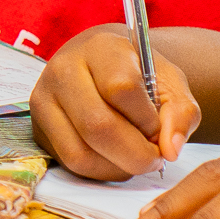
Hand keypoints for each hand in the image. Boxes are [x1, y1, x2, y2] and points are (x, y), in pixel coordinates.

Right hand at [32, 25, 209, 176]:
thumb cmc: (140, 75)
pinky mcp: (38, 129)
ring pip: (80, 152)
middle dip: (135, 154)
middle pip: (97, 125)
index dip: (147, 119)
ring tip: (135, 157)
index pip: (121, 88)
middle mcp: (62, 70)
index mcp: (100, 47)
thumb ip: (181, 113)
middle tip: (155, 158)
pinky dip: (100, 171)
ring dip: (117, 167)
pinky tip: (115, 159)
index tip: (160, 129)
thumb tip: (170, 149)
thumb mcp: (170, 83)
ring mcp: (43, 101)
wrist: (104, 68)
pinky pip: (70, 164)